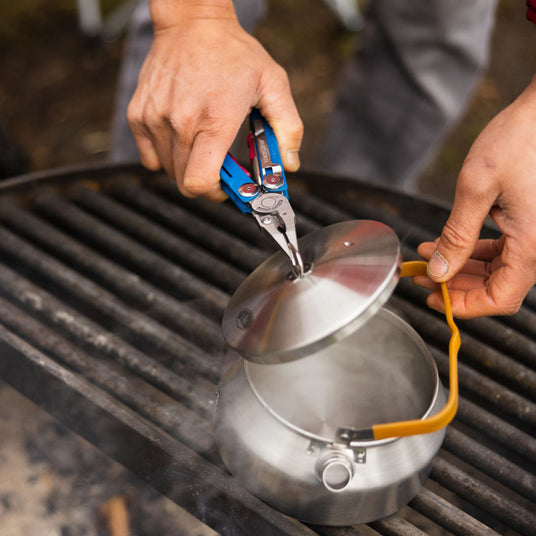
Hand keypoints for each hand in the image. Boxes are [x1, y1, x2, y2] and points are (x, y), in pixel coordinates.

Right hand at [127, 0, 302, 200]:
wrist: (192, 21)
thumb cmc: (233, 52)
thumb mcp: (273, 84)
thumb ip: (288, 129)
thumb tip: (290, 165)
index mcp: (214, 120)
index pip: (200, 182)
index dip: (216, 194)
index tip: (228, 186)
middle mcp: (181, 122)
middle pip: (185, 182)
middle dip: (206, 181)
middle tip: (220, 163)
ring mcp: (155, 118)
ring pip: (168, 171)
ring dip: (187, 168)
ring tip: (202, 144)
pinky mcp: (139, 115)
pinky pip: (149, 158)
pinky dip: (165, 157)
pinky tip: (182, 138)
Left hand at [415, 75, 535, 317]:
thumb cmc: (520, 139)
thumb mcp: (477, 189)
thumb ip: (456, 236)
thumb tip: (439, 271)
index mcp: (532, 244)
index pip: (501, 298)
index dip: (466, 305)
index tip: (436, 299)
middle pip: (497, 285)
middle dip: (456, 284)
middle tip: (422, 277)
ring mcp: (535, 233)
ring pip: (497, 268)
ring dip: (461, 266)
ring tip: (427, 258)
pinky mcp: (530, 221)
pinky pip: (502, 247)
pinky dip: (473, 249)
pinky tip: (447, 242)